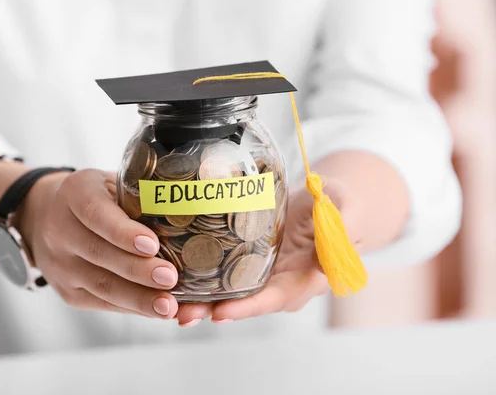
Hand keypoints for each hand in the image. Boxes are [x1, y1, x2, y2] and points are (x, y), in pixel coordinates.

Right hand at [17, 169, 178, 317]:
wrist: (46, 216)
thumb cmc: (98, 198)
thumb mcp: (112, 184)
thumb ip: (140, 196)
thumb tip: (192, 215)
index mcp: (75, 194)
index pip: (96, 214)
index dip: (123, 232)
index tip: (152, 244)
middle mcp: (60, 230)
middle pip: (100, 254)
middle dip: (138, 270)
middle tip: (170, 278)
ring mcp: (60, 265)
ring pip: (101, 285)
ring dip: (138, 298)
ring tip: (167, 305)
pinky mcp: (68, 292)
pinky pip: (103, 303)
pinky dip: (133, 308)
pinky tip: (156, 310)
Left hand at [177, 182, 356, 325]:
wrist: (328, 199)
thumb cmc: (342, 205)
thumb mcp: (347, 210)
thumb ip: (341, 227)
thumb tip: (330, 247)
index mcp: (307, 278)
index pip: (275, 298)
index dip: (248, 308)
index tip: (220, 314)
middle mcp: (281, 283)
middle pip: (244, 302)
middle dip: (212, 310)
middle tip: (180, 314)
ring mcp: (263, 273)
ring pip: (229, 291)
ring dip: (200, 299)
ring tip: (167, 303)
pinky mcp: (249, 259)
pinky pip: (224, 271)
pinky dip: (200, 276)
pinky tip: (173, 272)